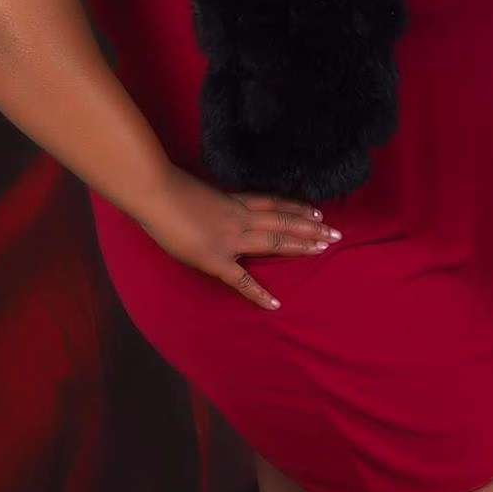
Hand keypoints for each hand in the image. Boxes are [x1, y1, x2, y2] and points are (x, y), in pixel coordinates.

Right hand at [132, 165, 341, 308]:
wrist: (156, 192)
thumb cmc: (168, 188)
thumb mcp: (198, 192)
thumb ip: (213, 204)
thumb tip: (215, 210)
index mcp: (235, 201)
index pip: (274, 204)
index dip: (297, 209)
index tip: (318, 213)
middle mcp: (240, 217)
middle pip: (283, 221)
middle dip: (311, 228)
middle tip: (336, 233)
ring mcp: (230, 238)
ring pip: (274, 241)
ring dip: (300, 245)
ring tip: (323, 249)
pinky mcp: (215, 259)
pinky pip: (241, 279)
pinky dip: (258, 293)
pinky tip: (275, 303)